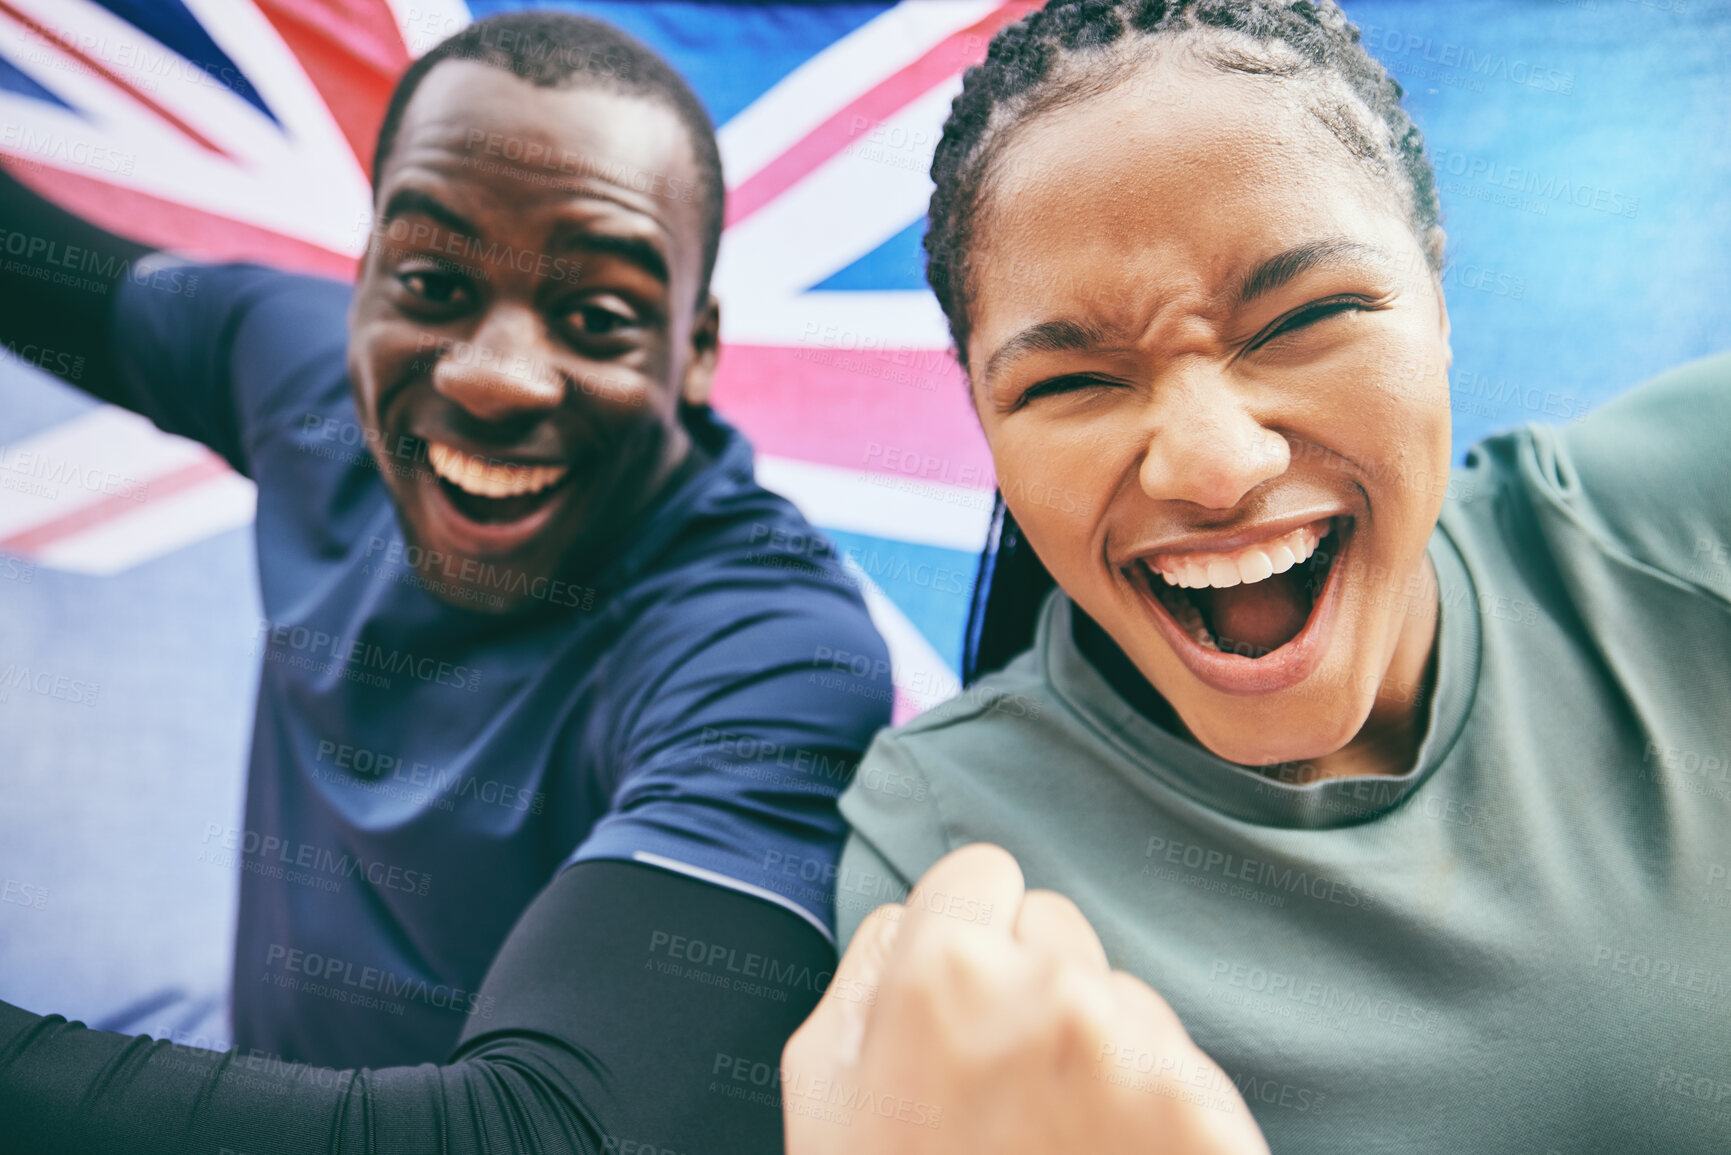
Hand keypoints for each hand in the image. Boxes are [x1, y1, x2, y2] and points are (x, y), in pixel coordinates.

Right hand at [783, 843, 1268, 1154]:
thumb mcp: (822, 1093)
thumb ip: (863, 975)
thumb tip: (911, 917)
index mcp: (942, 973)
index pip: (983, 875)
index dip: (968, 936)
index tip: (967, 996)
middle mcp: (1052, 991)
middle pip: (1058, 926)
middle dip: (1034, 984)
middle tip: (1004, 1089)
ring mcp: (1139, 1054)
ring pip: (1123, 996)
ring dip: (1096, 1048)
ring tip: (1056, 1142)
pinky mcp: (1204, 1115)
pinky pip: (1181, 1065)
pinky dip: (1155, 1108)